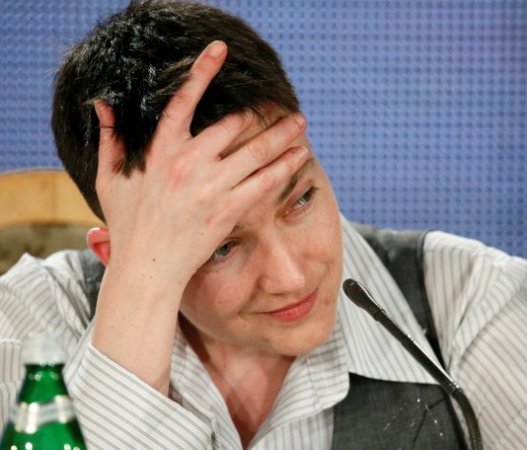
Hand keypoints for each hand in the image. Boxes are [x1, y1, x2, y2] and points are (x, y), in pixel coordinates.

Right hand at [94, 40, 306, 289]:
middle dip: (261, 113)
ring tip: (300, 123)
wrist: (148, 268)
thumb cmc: (128, 224)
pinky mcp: (228, 210)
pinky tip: (300, 155)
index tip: (220, 51)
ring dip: (282, 135)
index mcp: (160, 152)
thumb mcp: (109, 181)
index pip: (183, 102)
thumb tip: (102, 103)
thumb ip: (110, 140)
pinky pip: (264, 183)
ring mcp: (211, 188)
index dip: (201, 72)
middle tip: (281, 106)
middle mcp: (188, 164)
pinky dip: (285, 167)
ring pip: (256, 152)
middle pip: (234, 125)